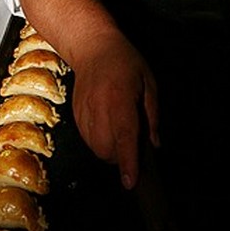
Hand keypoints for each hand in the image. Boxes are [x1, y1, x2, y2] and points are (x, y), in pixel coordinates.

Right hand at [70, 31, 158, 189]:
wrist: (93, 47)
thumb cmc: (126, 63)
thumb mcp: (149, 84)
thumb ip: (152, 116)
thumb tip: (154, 144)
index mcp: (120, 99)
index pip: (124, 136)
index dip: (128, 162)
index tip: (130, 182)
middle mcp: (98, 108)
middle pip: (105, 149)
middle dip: (120, 157)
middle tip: (132, 145)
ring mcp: (83, 112)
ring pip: (95, 148)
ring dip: (109, 150)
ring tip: (119, 131)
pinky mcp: (75, 114)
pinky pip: (87, 139)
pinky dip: (98, 141)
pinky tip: (107, 125)